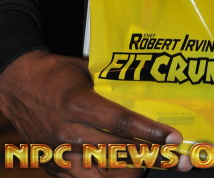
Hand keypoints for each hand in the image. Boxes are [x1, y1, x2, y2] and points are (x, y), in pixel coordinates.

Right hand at [0, 50, 185, 176]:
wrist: (17, 86)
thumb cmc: (54, 73)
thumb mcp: (84, 70)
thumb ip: (111, 83)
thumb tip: (146, 86)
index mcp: (78, 104)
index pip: (121, 123)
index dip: (150, 132)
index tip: (172, 139)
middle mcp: (69, 133)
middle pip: (117, 154)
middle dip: (149, 158)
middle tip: (174, 159)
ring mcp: (60, 154)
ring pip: (102, 176)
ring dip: (130, 173)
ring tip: (150, 165)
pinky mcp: (54, 167)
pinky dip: (106, 177)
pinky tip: (124, 172)